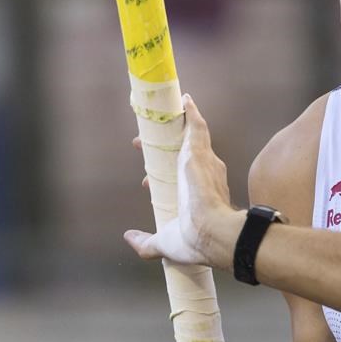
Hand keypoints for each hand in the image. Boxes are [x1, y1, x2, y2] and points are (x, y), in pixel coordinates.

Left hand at [124, 94, 240, 268]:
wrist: (211, 232)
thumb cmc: (194, 240)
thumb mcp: (164, 241)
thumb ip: (146, 242)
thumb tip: (129, 238)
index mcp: (201, 194)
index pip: (181, 179)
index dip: (161, 176)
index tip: (146, 180)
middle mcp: (207, 174)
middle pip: (184, 152)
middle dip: (163, 148)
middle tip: (141, 145)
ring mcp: (203, 160)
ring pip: (189, 135)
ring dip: (174, 126)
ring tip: (157, 117)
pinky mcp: (198, 150)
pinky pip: (196, 124)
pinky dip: (190, 111)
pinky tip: (184, 99)